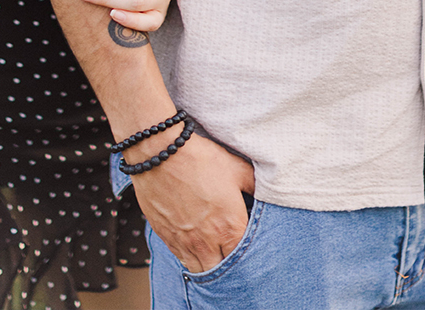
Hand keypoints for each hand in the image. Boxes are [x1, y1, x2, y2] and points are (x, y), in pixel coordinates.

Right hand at [131, 133, 255, 272]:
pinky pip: (180, 258)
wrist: (158, 152)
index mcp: (230, 228)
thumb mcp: (236, 168)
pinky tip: (193, 247)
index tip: (250, 252)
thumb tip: (266, 192)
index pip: (245, 261)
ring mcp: (184, 241)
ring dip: (208, 265)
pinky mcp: (165, 235)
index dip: (250, 259)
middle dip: (229, 269)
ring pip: (200, 270)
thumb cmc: (198, 159)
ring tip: (213, 256)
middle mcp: (207, 241)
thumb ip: (255, 186)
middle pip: (222, 273)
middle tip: (231, 257)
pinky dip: (189, 257)